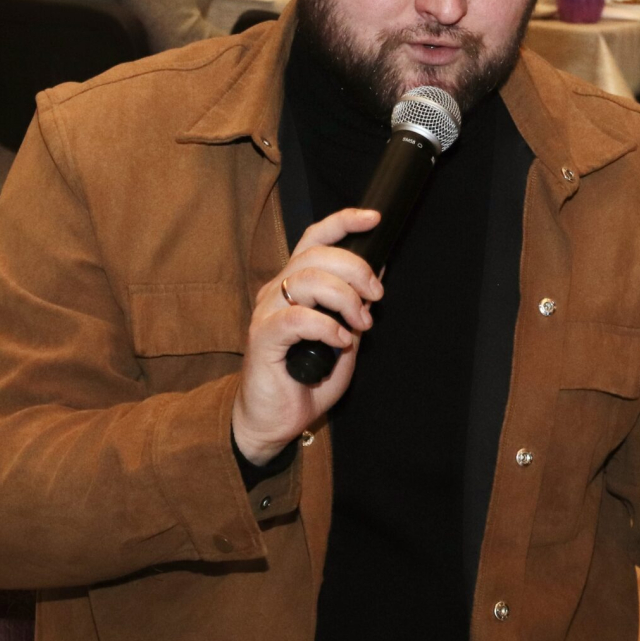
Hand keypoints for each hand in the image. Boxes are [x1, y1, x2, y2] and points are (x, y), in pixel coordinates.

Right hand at [231, 208, 382, 463]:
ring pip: (308, 280)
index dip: (343, 222)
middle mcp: (277, 291)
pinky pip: (298, 318)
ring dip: (345, 298)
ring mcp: (267, 313)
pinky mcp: (262, 338)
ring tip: (360, 324)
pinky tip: (340, 341)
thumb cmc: (305, 381)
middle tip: (376, 295)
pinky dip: (327, 326)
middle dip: (355, 269)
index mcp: (294, 285)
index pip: (315, 239)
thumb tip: (377, 279)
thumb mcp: (343, 340)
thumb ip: (355, 312)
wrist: (273, 421)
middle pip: (316, 255)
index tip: (373, 219)